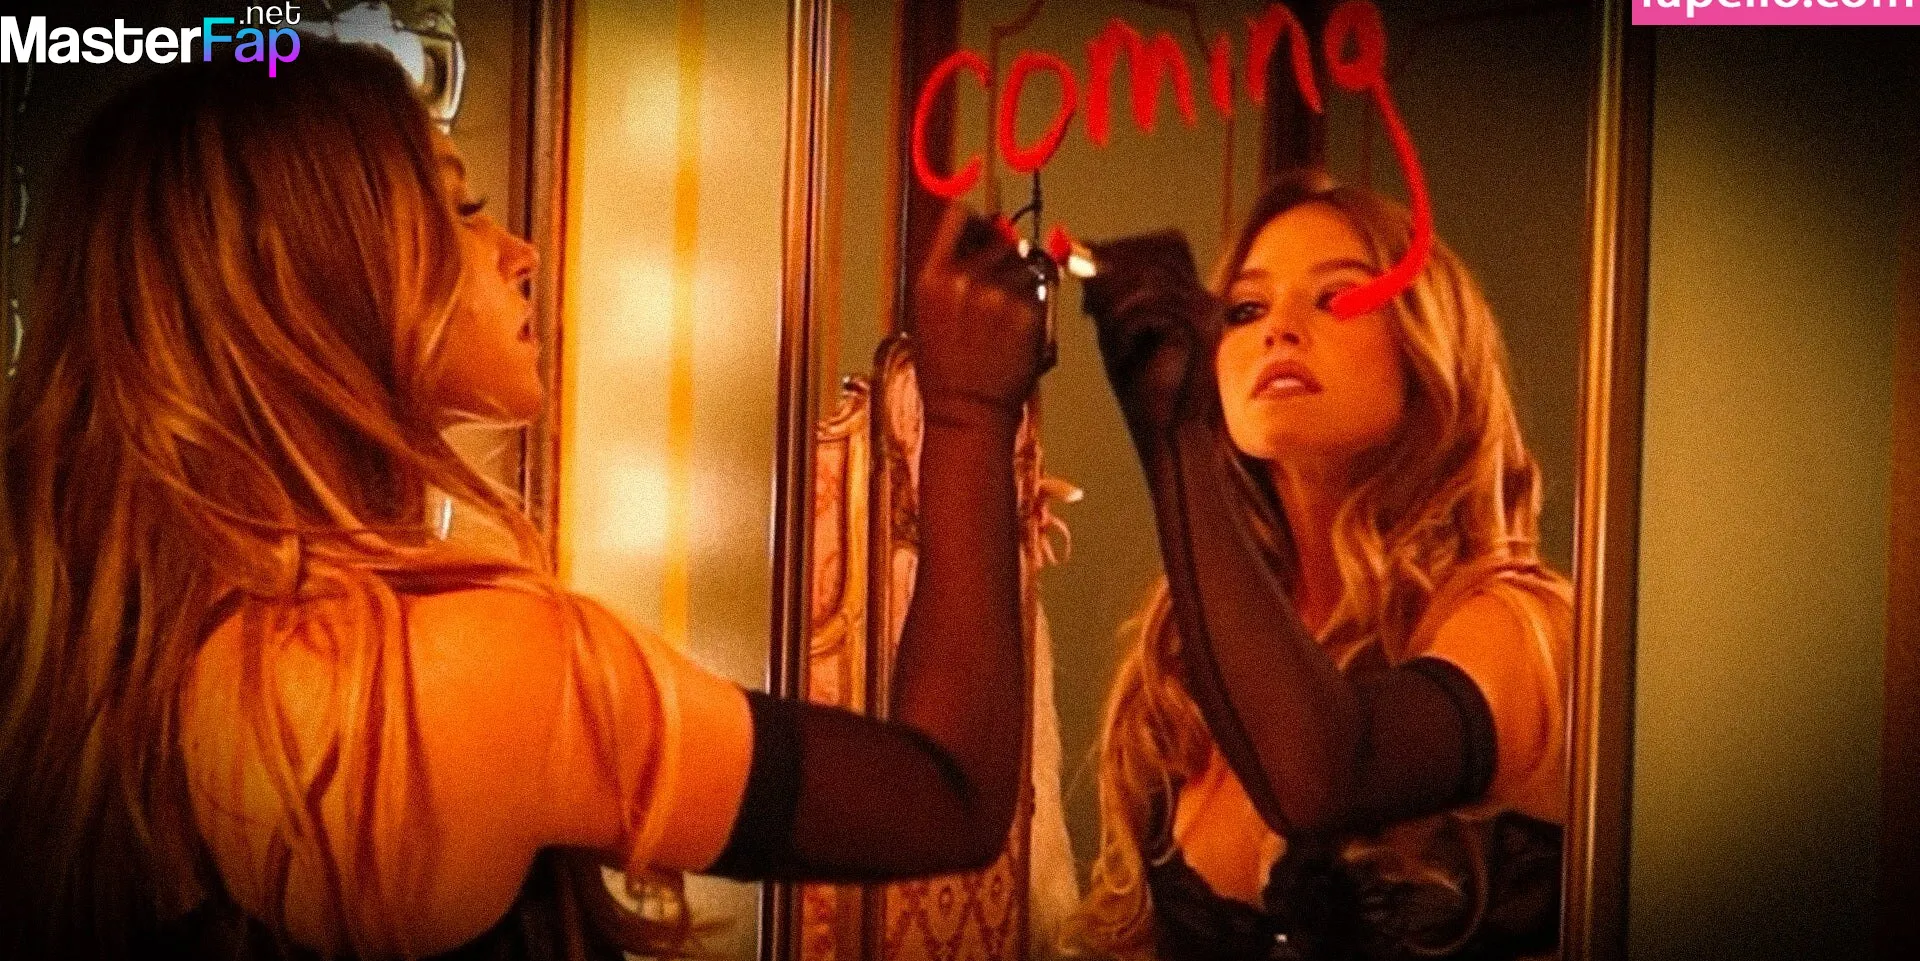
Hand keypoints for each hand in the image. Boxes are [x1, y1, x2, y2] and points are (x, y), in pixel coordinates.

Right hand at [911, 205, 1052, 430]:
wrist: (967, 409)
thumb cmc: (945, 369)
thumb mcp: (928, 312)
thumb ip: (951, 271)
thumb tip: (981, 234)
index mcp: (933, 276)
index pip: (958, 217)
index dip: (976, 220)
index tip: (985, 227)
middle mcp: (965, 278)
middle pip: (999, 238)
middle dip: (1005, 255)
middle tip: (1001, 285)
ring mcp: (998, 293)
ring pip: (1024, 262)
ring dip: (1022, 278)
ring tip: (1006, 314)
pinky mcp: (1028, 311)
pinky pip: (1040, 288)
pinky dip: (1035, 301)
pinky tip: (1018, 328)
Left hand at [1079, 231, 1223, 440]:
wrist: (1170, 425)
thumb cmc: (1146, 383)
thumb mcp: (1122, 326)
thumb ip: (1109, 291)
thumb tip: (1079, 255)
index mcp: (1189, 287)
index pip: (1165, 242)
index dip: (1122, 249)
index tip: (1087, 260)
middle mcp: (1202, 293)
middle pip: (1156, 253)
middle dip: (1115, 274)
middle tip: (1094, 306)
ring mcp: (1203, 309)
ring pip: (1147, 282)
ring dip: (1119, 310)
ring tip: (1117, 341)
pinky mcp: (1197, 329)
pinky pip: (1149, 310)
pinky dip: (1128, 331)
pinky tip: (1127, 352)